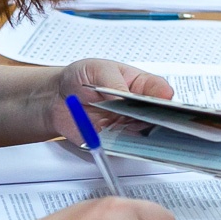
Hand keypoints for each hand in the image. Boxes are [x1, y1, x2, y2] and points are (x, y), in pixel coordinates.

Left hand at [45, 58, 173, 140]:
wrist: (56, 98)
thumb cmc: (80, 78)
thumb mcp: (97, 70)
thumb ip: (113, 82)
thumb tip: (126, 95)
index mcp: (138, 85)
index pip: (160, 90)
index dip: (164, 96)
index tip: (164, 100)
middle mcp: (136, 107)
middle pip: (157, 116)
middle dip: (157, 119)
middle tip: (149, 118)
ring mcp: (126, 126)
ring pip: (144, 136)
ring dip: (140, 135)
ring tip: (132, 130)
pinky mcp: (113, 142)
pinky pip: (123, 149)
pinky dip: (122, 148)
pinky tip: (118, 142)